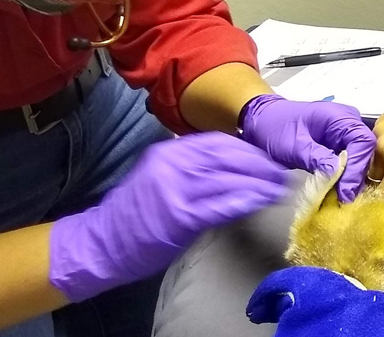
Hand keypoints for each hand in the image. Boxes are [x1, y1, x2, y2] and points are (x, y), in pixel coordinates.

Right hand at [49, 132, 288, 301]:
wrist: (102, 242)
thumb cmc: (134, 213)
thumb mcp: (159, 175)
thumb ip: (191, 166)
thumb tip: (231, 165)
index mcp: (168, 151)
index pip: (218, 142)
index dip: (248, 148)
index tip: (267, 156)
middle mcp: (173, 164)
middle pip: (228, 156)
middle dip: (259, 164)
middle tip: (281, 172)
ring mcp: (177, 189)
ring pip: (229, 179)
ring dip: (260, 183)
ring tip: (279, 188)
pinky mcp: (181, 217)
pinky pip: (223, 205)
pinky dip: (246, 201)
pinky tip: (261, 201)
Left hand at [239, 94, 375, 202]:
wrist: (262, 121)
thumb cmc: (275, 128)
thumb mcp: (295, 146)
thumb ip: (318, 158)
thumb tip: (338, 174)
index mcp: (339, 116)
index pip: (362, 141)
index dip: (357, 167)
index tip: (346, 191)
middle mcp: (347, 122)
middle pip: (365, 150)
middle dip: (356, 176)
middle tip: (346, 199)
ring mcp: (344, 133)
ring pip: (360, 158)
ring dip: (352, 178)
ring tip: (343, 198)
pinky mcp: (339, 144)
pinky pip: (350, 161)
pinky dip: (346, 176)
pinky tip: (339, 190)